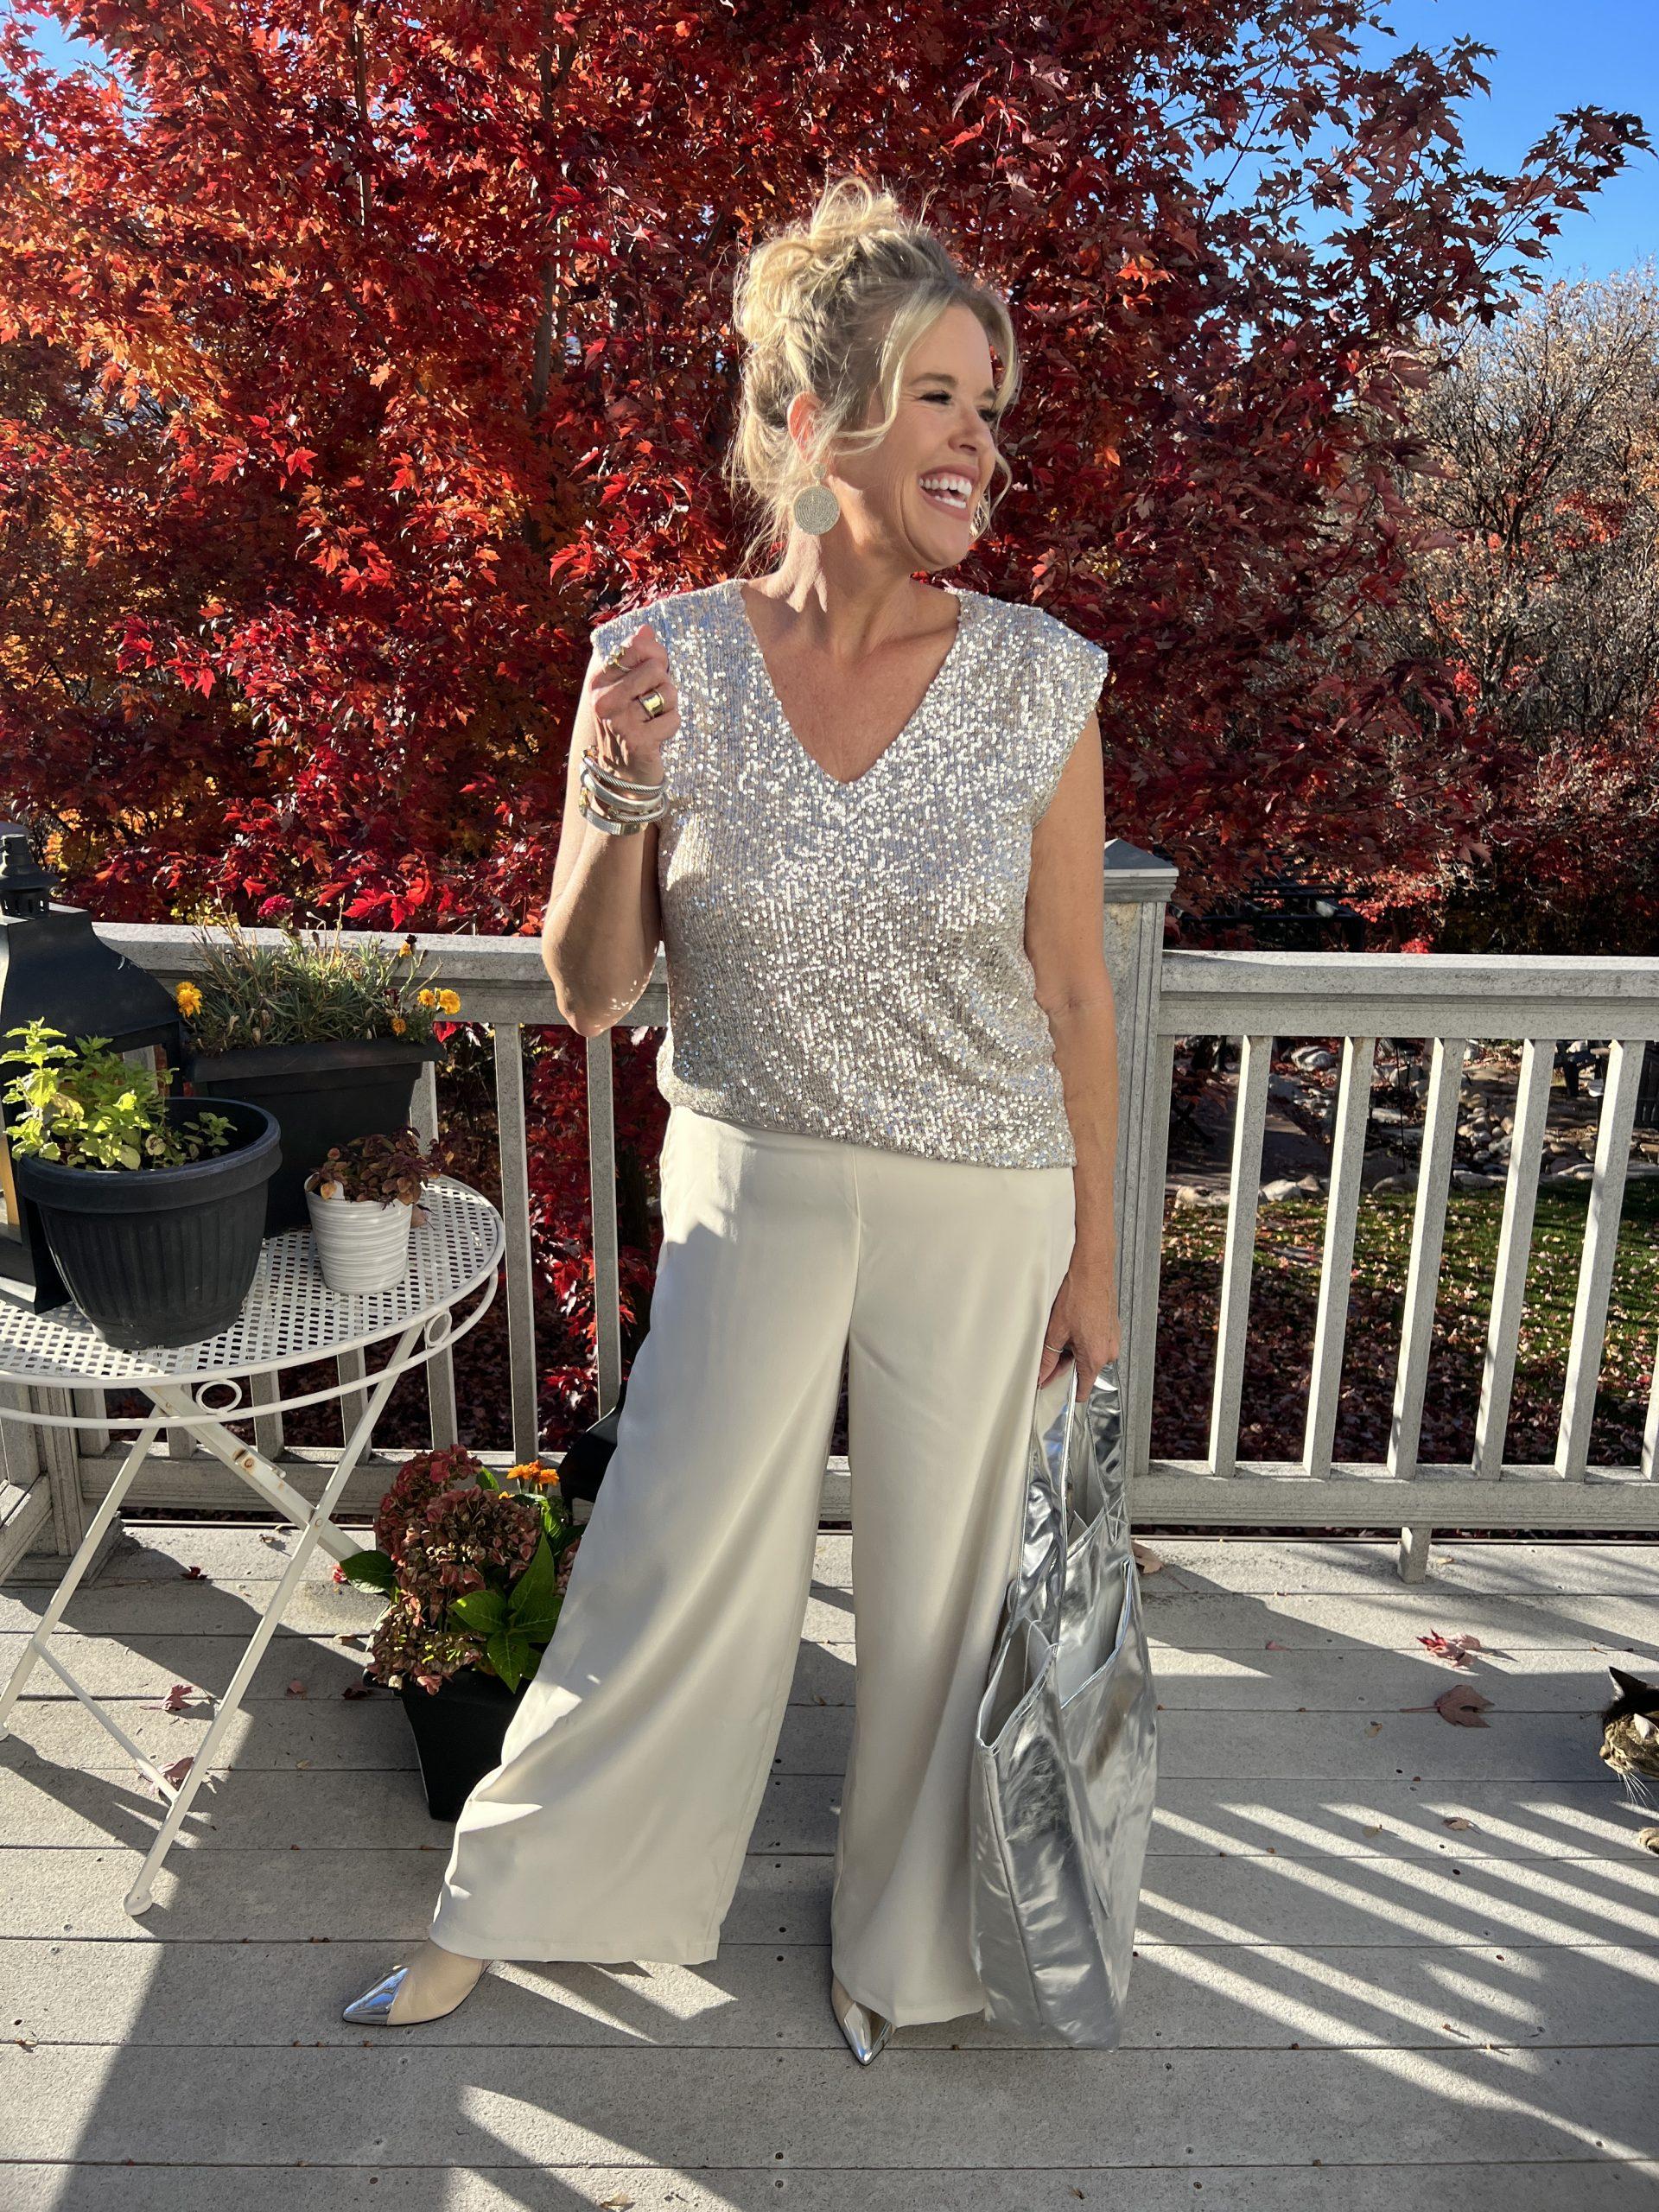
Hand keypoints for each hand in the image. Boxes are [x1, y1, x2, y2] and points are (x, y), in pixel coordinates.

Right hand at [583, 622, 678, 781]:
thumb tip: (646, 628)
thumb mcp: (627, 687)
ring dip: (669, 707)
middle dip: (664, 685)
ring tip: (654, 719)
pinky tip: (657, 737)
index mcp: (599, 680)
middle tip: (653, 704)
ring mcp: (619, 721)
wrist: (622, 773)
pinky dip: (672, 727)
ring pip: (668, 693)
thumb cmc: (629, 723)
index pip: (636, 645)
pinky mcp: (637, 741)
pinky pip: (673, 719)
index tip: (651, 674)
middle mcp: (604, 699)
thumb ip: (637, 656)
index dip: (655, 656)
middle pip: (656, 668)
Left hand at [1037, 1262, 1120, 1387]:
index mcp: (1095, 1357)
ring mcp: (1112, 1340)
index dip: (1065, 1390)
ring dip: (1074, 1349)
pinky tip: (1073, 1325)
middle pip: (1083, 1370)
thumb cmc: (1079, 1296)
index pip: (1083, 1389)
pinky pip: (1096, 1342)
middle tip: (1048, 1352)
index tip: (1053, 1387)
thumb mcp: (1056, 1331)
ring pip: (1089, 1354)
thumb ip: (1048, 1358)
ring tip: (1063, 1330)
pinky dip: (1084, 1338)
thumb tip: (1041, 1374)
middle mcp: (1108, 1352)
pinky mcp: (1112, 1329)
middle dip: (1065, 1364)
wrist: (1093, 1272)